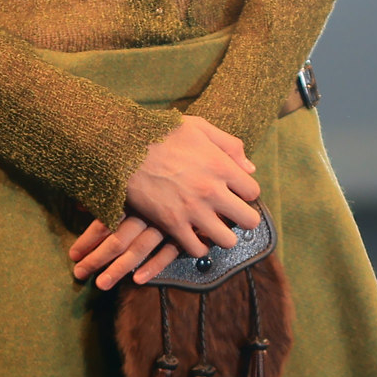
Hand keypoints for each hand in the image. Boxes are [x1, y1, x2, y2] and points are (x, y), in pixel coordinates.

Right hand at [69, 115, 258, 286]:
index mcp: (221, 166)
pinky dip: (198, 246)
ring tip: (214, 228)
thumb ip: (229, 144)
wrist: (123, 147)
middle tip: (231, 215)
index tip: (235, 193)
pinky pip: (197, 249)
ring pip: (227, 240)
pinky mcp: (172, 224)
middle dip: (244, 218)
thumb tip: (250, 168)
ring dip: (223, 236)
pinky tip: (194, 236)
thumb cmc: (161, 133)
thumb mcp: (199, 127)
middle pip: (249, 220)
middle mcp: (212, 191)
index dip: (246, 194)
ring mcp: (192, 210)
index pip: (253, 192)